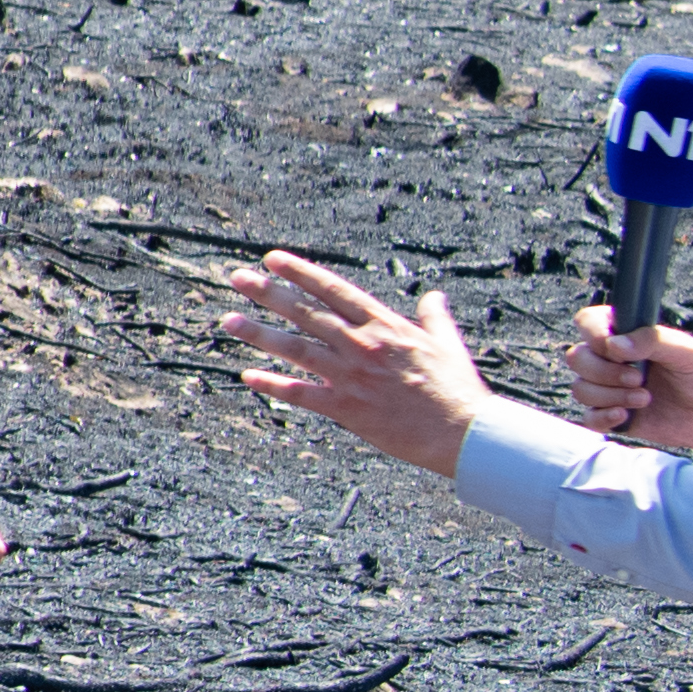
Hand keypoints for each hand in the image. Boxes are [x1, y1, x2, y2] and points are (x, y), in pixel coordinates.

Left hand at [227, 248, 484, 473]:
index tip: (273, 258)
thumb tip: (433, 295)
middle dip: (269, 294)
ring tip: (229, 320)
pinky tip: (247, 376)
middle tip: (238, 278)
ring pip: (297, 349)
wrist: (463, 433)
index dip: (301, 272)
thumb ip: (434, 317)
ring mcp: (352, 377)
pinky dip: (273, 385)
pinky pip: (302, 394)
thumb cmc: (458, 388)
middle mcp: (363, 346)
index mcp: (386, 326)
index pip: (335, 291)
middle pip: (307, 314)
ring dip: (260, 334)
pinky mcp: (347, 408)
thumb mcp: (447, 343)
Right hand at [564, 311, 692, 460]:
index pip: (589, 323)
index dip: (593, 334)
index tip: (613, 349)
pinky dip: (602, 417)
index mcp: (630, 337)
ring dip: (609, 395)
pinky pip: (589, 418)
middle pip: (578, 359)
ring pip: (581, 389)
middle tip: (639, 378)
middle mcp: (616, 361)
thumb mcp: (688, 352)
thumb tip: (615, 345)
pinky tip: (626, 416)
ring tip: (644, 399)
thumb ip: (652, 341)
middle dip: (603, 372)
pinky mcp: (617, 417)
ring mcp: (613, 389)